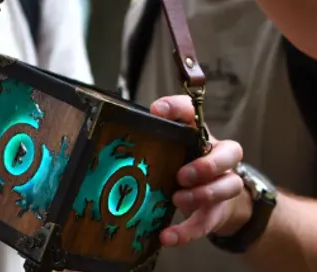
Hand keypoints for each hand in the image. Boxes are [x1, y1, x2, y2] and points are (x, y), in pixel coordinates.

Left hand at [149, 95, 250, 246]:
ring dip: (201, 195)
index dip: (178, 109)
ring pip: (227, 187)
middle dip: (206, 164)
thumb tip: (117, 140)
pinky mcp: (217, 213)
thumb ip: (154, 145)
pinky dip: (186, 232)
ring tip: (177, 200)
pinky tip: (167, 237)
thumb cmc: (184, 168)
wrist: (217, 203)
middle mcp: (218, 157)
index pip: (194, 114)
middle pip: (230, 152)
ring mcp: (223, 185)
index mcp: (200, 136)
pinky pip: (206, 223)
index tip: (157, 111)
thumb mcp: (170, 153)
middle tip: (182, 175)